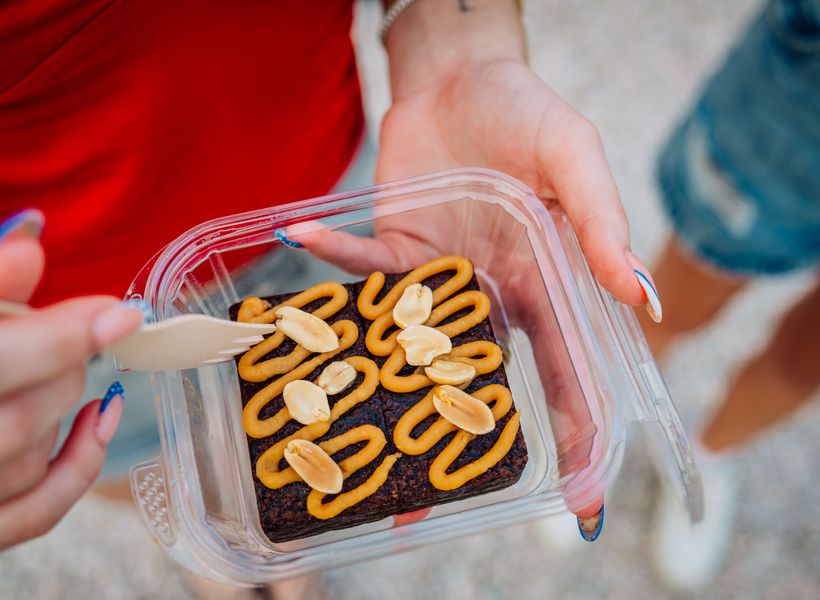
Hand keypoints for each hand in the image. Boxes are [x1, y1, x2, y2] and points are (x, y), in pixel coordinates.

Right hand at [0, 213, 142, 571]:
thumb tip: (28, 243)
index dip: (52, 339)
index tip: (115, 312)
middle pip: (6, 429)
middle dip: (62, 373)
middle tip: (78, 333)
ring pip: (20, 474)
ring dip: (61, 415)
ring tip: (61, 369)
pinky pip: (22, 519)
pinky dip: (73, 472)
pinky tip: (94, 422)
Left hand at [289, 1, 641, 536]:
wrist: (463, 78)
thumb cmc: (528, 114)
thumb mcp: (575, 159)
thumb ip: (602, 225)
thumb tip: (638, 296)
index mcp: (545, 283)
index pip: (569, 370)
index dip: (579, 434)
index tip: (582, 501)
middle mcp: (490, 294)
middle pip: (481, 379)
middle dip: (464, 442)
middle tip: (435, 502)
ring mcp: (437, 278)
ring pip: (413, 346)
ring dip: (386, 387)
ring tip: (358, 452)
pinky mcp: (392, 248)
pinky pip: (362, 266)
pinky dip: (332, 252)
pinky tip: (302, 236)